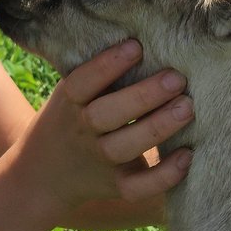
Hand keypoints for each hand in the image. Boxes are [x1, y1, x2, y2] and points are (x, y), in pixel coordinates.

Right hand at [11, 39, 193, 225]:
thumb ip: (97, 78)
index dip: (108, 65)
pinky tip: (188, 155)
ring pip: (126, 147)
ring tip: (187, 106)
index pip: (83, 82)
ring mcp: (99, 162)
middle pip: (107, 115)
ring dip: (159, 126)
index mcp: (68, 104)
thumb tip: (143, 42)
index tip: (136, 46)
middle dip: (143, 95)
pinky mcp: (116, 187)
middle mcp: (81, 132)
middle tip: (177, 78)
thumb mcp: (69, 96)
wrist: (42, 175)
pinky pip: (140, 187)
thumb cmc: (68, 121)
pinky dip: (165, 175)